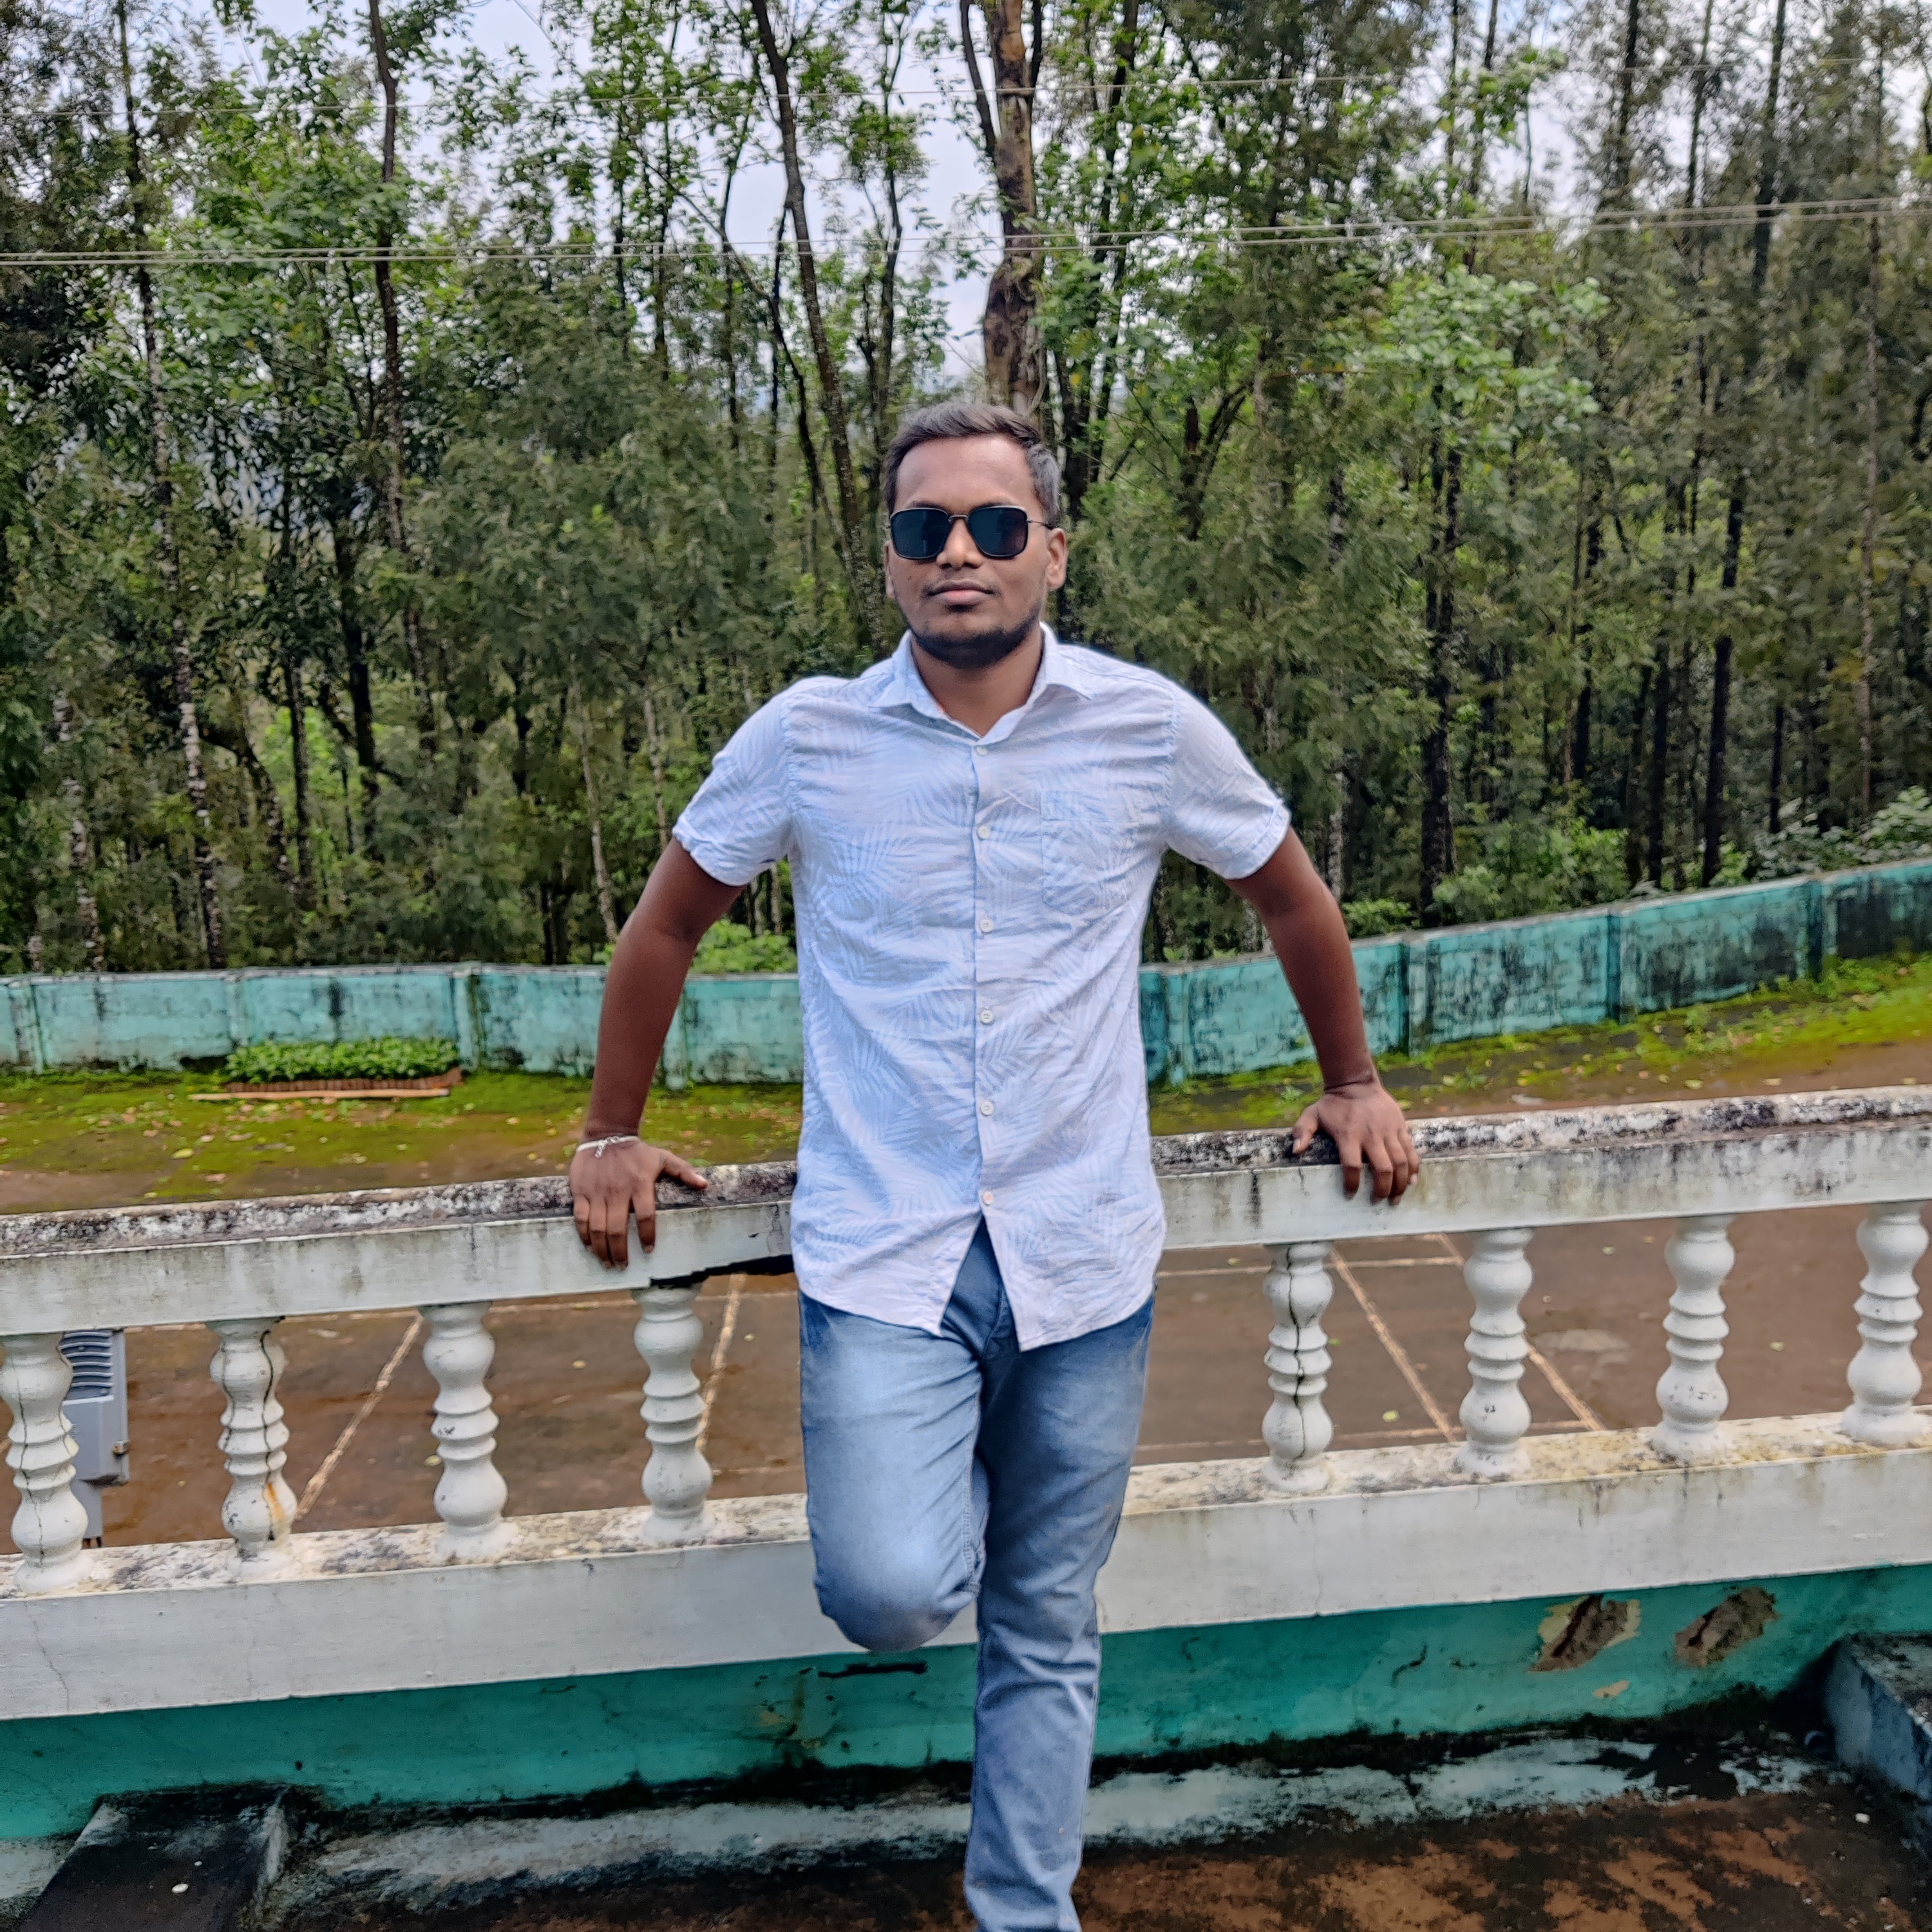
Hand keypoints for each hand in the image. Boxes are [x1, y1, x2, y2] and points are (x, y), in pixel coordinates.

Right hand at [570, 1137, 707, 1268]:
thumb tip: (704, 1185)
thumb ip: (683, 1171)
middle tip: (623, 1266)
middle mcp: (618, 1191)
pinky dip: (584, 1235)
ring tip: (607, 1262)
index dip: (647, 1236)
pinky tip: (589, 1246)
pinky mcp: (581, 1192)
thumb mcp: (662, 1158)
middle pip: (617, 1228)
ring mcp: (598, 1192)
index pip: (645, 1216)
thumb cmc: (637, 1151)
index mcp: (640, 1184)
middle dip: (620, 1251)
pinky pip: (581, 1218)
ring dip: (602, 1249)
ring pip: (597, 1227)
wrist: (607, 1134)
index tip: (649, 1250)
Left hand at [1291, 1080, 1419, 1202]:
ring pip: (1401, 1162)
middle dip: (1383, 1189)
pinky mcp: (1400, 1126)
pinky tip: (1412, 1181)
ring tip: (1396, 1198)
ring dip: (1400, 1183)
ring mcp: (1388, 1131)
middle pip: (1382, 1169)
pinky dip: (1414, 1167)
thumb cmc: (1333, 1104)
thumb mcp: (1312, 1114)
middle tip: (1378, 1201)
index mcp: (1349, 1134)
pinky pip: (1411, 1150)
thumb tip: (1295, 1151)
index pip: (1352, 1166)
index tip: (1350, 1195)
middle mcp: (1371, 1135)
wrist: (1356, 1083)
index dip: (1352, 1183)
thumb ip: (1302, 1131)